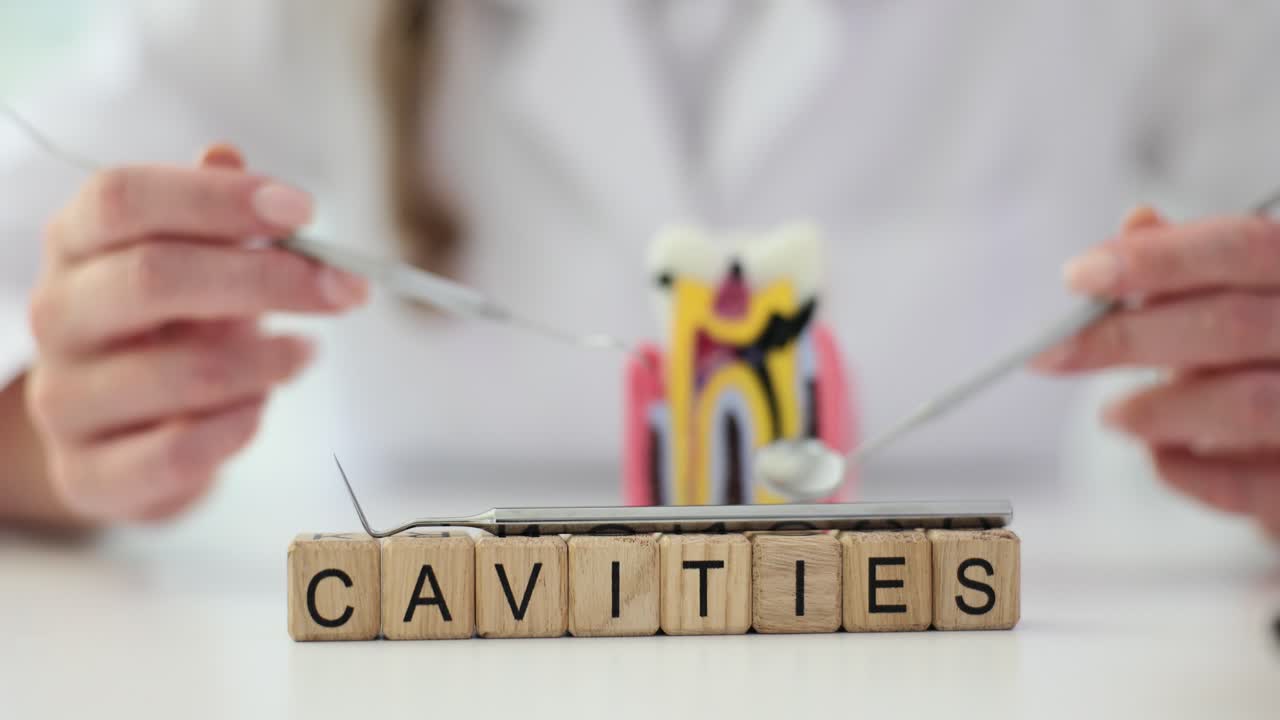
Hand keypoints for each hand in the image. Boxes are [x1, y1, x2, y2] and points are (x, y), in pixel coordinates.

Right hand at [23, 145, 367, 521]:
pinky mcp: (89, 474)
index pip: (123, 199)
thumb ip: (213, 214)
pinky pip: (181, 450)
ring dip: (268, 361)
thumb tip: (230, 156)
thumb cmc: (169, 328)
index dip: (218, 199)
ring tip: (304, 353)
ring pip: (181, 372)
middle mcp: (56, 315)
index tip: (305, 210)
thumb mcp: (189, 259)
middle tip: (344, 287)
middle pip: (154, 277)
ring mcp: (64, 399)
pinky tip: (260, 407)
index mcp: (75, 244)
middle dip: (268, 280)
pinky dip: (241, 425)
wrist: (118, 434)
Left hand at [1035, 206, 1279, 537]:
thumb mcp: (1247, 294)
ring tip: (1112, 415)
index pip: (1242, 246)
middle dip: (1128, 338)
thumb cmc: (1272, 355)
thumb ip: (1194, 263)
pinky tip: (1160, 456)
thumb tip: (1136, 224)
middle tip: (1056, 353)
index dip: (1157, 259)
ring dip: (1156, 409)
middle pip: (1231, 325)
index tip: (1077, 276)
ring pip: (1244, 403)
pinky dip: (1186, 470)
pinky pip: (1247, 483)